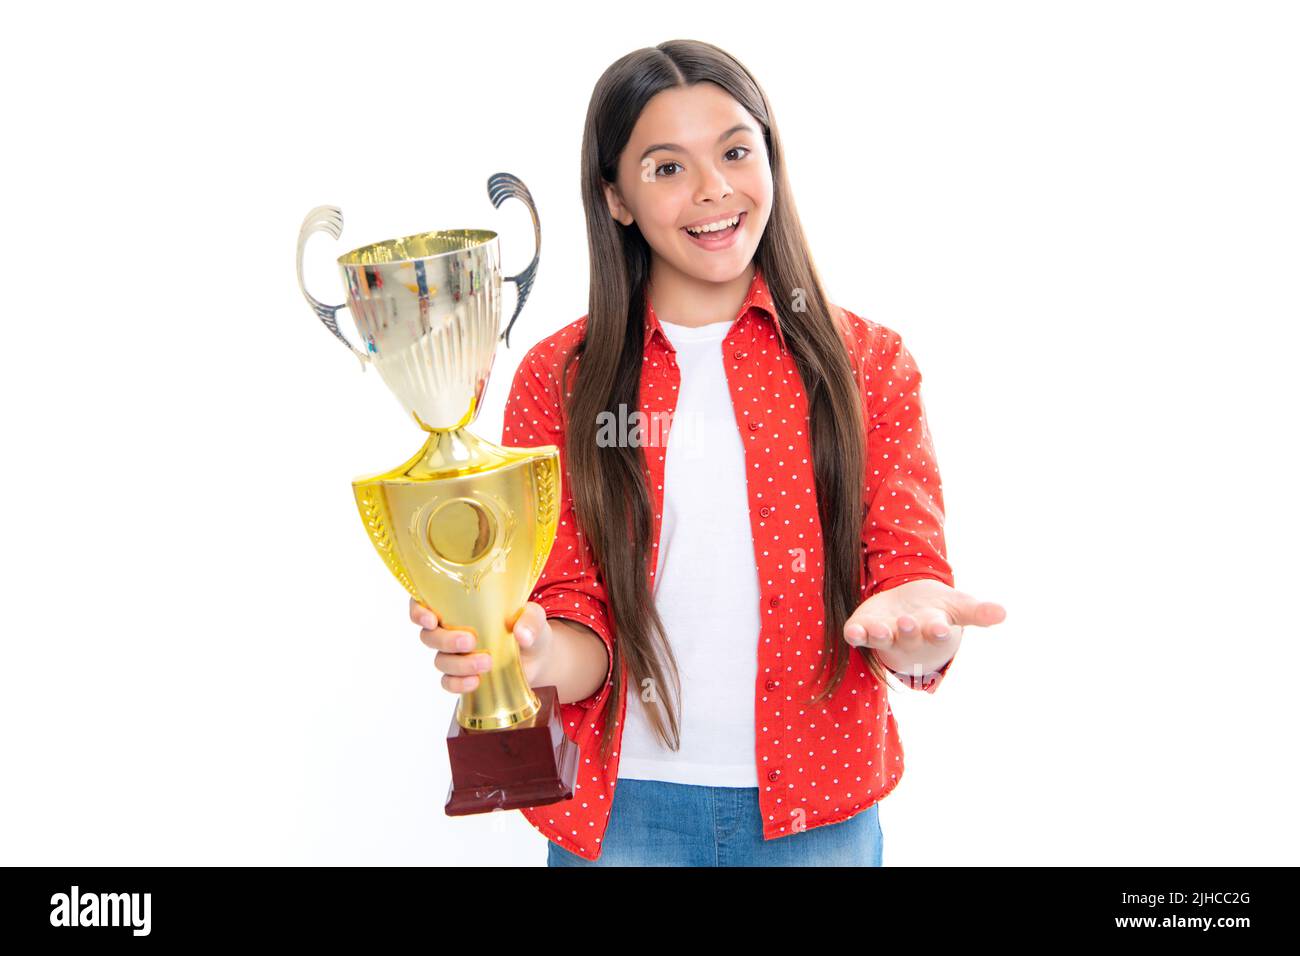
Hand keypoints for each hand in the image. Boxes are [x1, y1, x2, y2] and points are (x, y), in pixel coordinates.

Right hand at [409, 597, 553, 693]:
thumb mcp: (534, 616)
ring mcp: (455, 655)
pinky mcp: (463, 675)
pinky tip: (475, 682)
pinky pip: (448, 682)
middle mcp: (451, 629)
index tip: (431, 618)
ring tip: (487, 662)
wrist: (538, 656)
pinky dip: (458, 684)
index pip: (424, 603)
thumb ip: (529, 619)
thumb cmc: (528, 626)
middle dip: (446, 640)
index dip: (418, 610)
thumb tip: (521, 634)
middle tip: (471, 641)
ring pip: (440, 660)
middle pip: (429, 636)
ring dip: (459, 664)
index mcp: (459, 606)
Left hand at [843, 579, 1005, 676]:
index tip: (940, 628)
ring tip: (879, 628)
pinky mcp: (864, 628)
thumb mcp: (958, 607)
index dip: (938, 631)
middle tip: (908, 622)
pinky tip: (852, 631)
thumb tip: (1004, 613)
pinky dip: (854, 634)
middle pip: (908, 636)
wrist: (908, 609)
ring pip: (881, 639)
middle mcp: (908, 636)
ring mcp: (885, 634)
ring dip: (879, 635)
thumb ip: (978, 612)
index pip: (937, 633)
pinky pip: (857, 635)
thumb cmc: (936, 610)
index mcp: (932, 629)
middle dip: (908, 630)